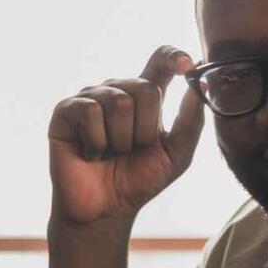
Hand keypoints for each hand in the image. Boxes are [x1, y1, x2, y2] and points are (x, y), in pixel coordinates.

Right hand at [47, 45, 205, 225]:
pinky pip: (90, 112)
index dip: (173, 57)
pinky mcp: (66, 112)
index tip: (187, 66)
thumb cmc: (139, 181)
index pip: (160, 61)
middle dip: (145, 129)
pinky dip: (97, 142)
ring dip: (121, 140)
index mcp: (144, 97)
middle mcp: (117, 92)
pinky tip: (90, 153)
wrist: (105, 211)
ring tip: (110, 154)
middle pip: (145, 88)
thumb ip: (191, 122)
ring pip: (119, 103)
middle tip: (131, 150)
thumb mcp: (176, 155)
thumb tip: (201, 84)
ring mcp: (90, 99)